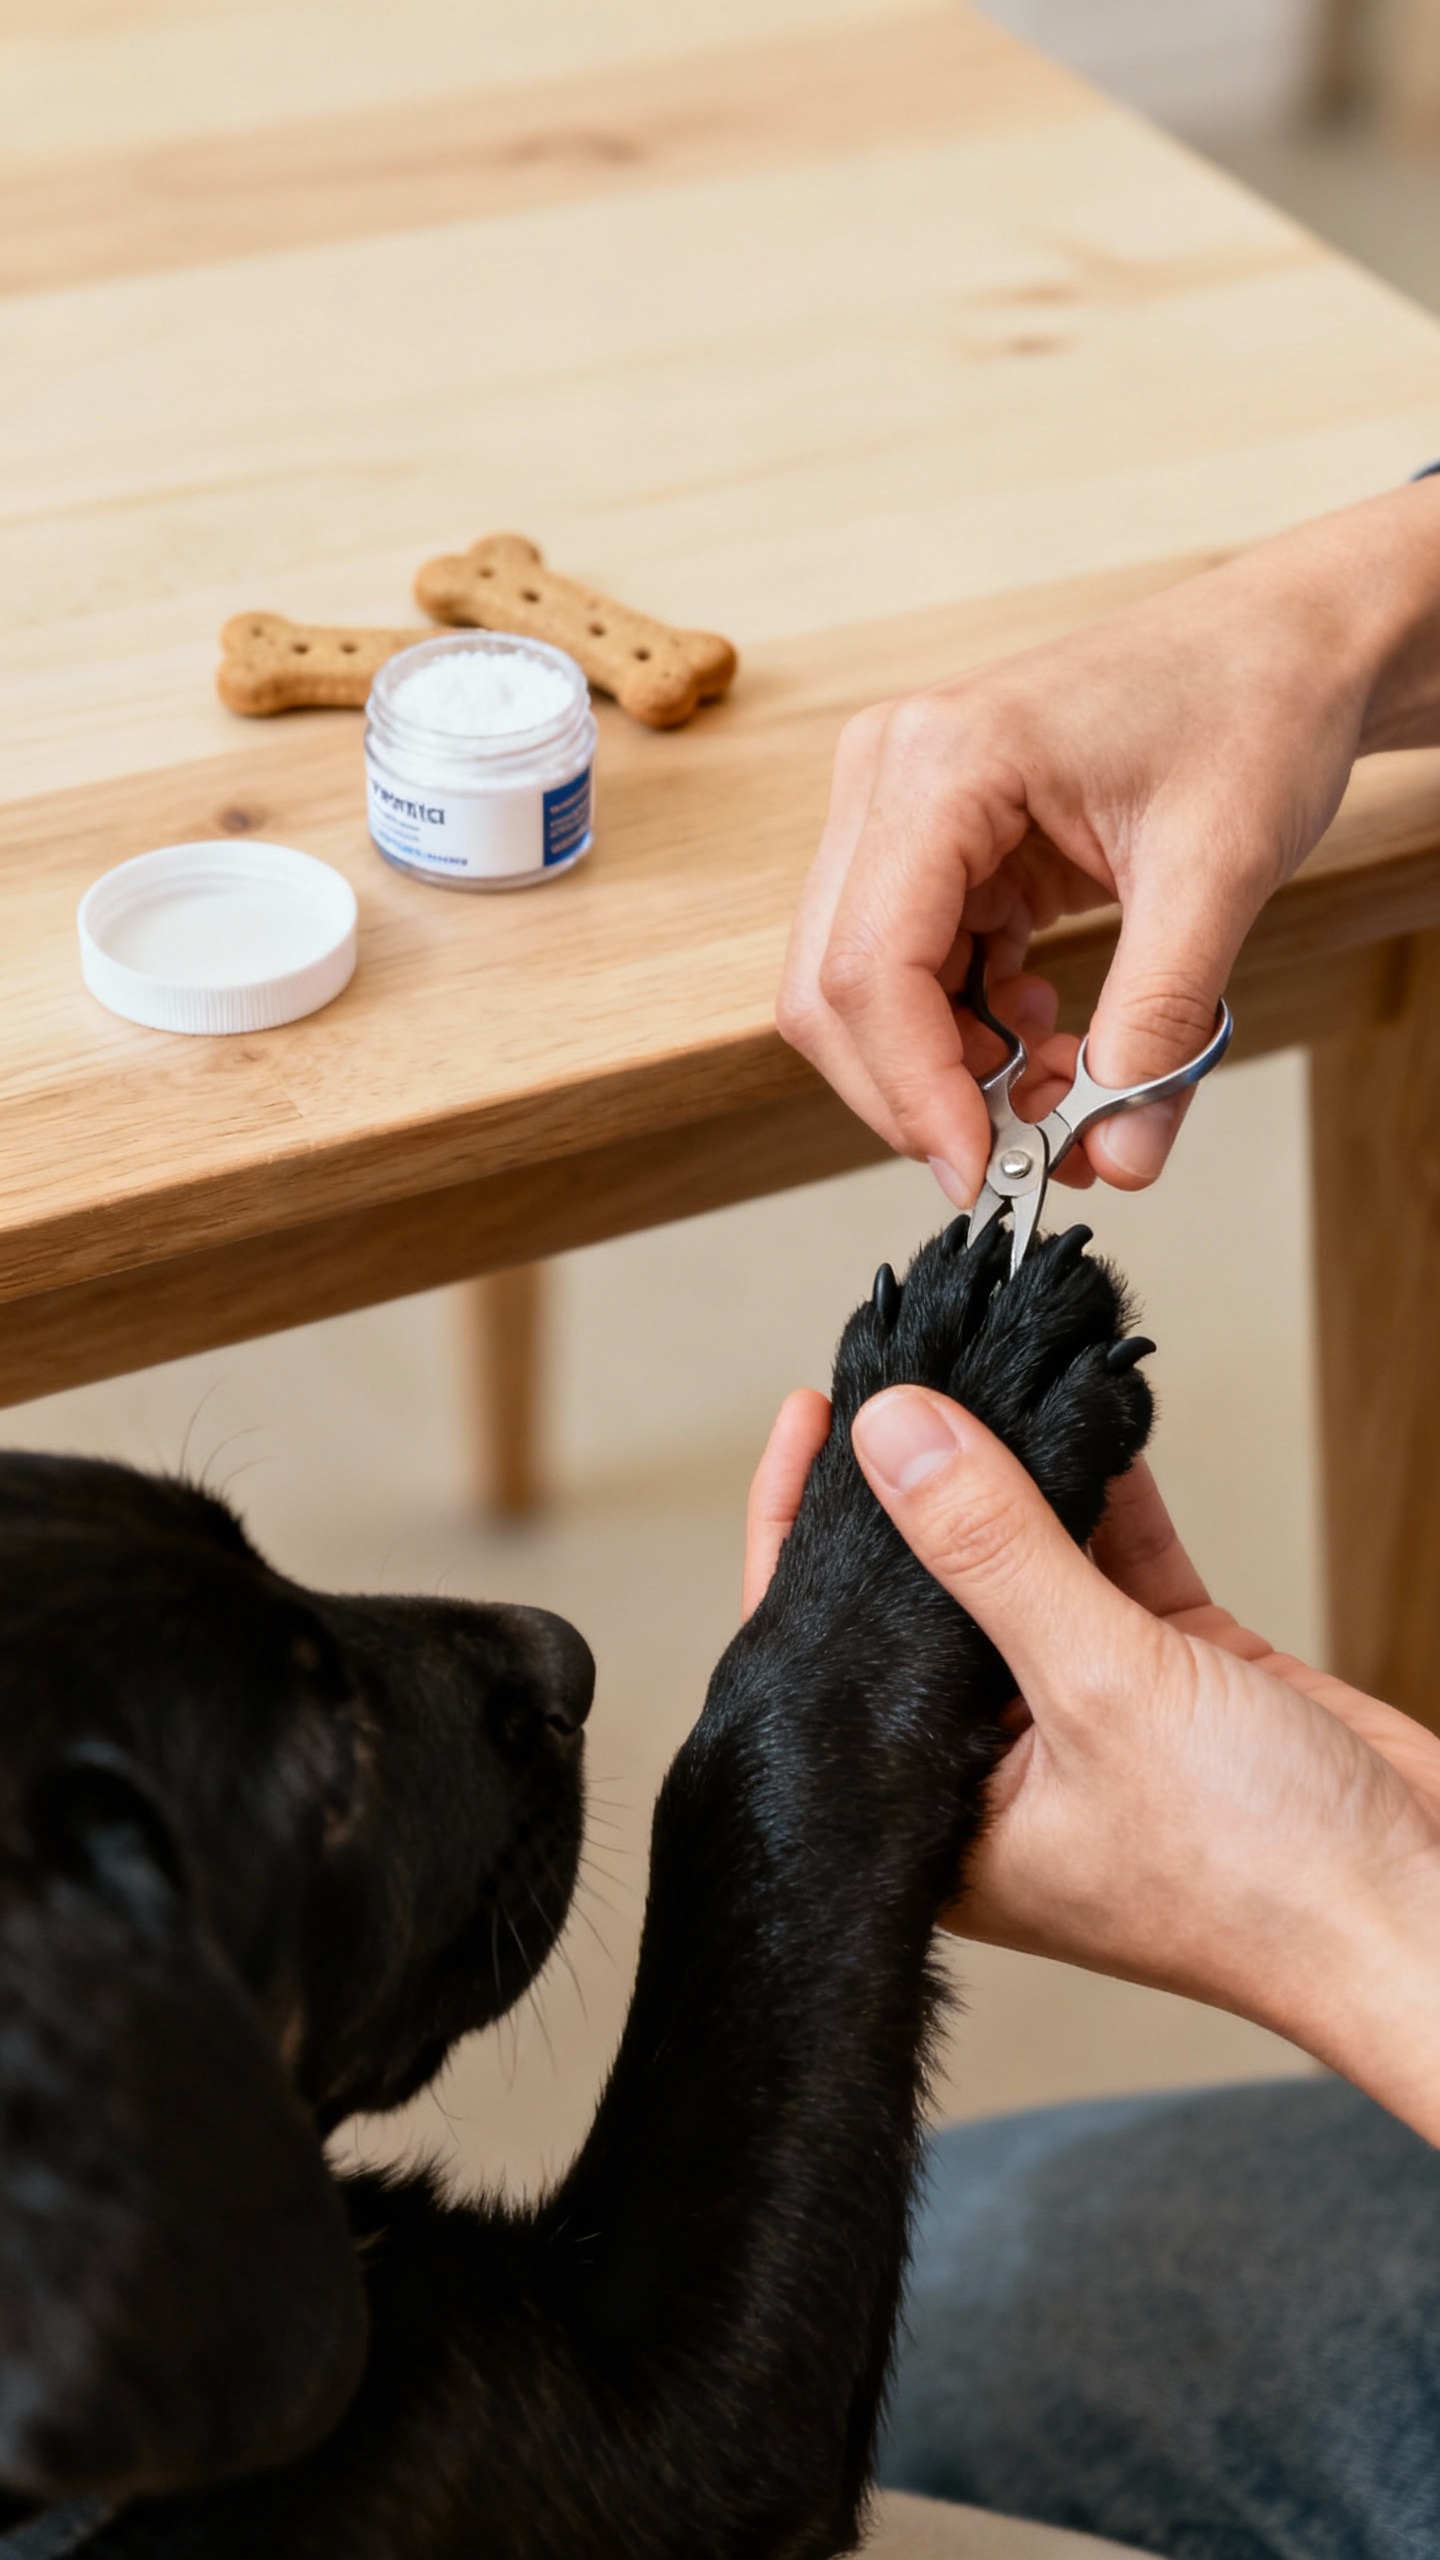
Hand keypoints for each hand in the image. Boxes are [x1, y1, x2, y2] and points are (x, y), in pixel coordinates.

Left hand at [745, 1389, 1439, 2143]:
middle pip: (926, 1596)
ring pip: (1024, 1565)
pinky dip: (1107, 1487)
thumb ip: (994, 1553)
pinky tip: (1086, 1408)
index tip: (813, 1412)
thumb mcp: (1106, 1690)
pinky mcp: (1174, 1679)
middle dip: (919, 1483)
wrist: (1438, 1922)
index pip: (829, 1652)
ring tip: (986, 1364)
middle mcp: (997, 1768)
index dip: (808, 1529)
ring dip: (1017, 1469)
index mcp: (939, 1817)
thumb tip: (894, 1435)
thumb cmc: (1271, 1882)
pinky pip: (1114, 1560)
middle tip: (901, 1366)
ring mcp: (1088, 1719)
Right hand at [777, 483, 1439, 1203]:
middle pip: (832, 988)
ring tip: (1060, 1082)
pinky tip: (1042, 1029)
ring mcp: (898, 807)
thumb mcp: (1218, 874)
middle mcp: (890, 775)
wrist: (1285, 644)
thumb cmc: (1251, 703)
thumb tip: (1115, 1156)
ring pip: (860, 991)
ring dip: (945, 1069)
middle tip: (1023, 1153)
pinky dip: (965, 1032)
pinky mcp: (932, 843)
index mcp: (941, 760)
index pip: (869, 965)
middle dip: (919, 1092)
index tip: (983, 1171)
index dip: (913, 1089)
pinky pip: (909, 971)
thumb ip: (1158, 1025)